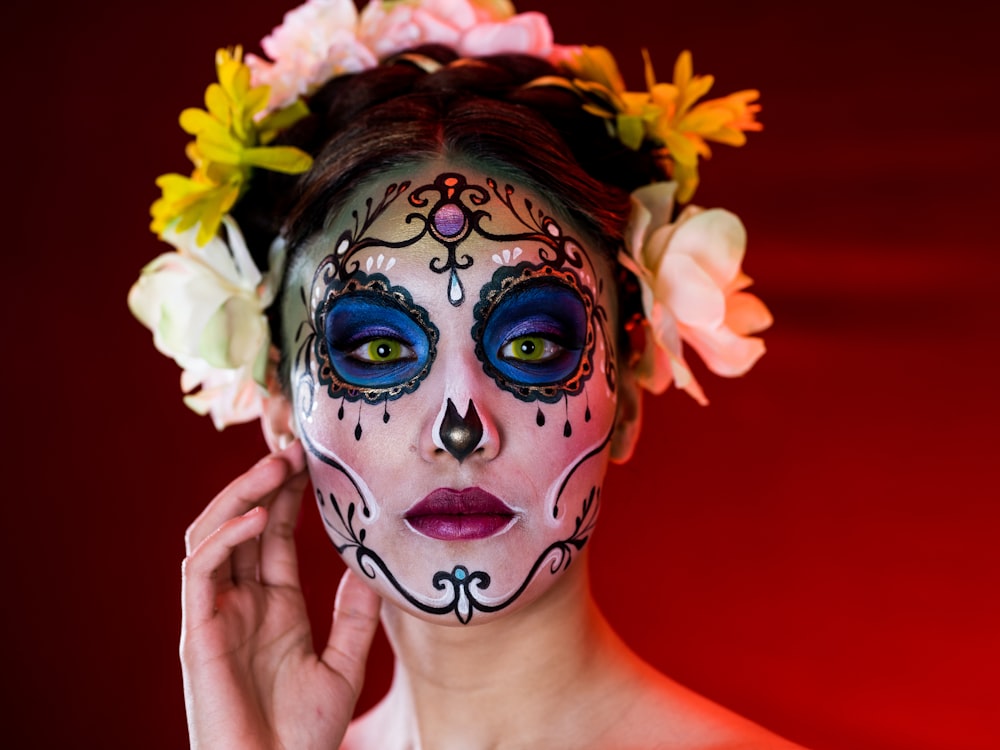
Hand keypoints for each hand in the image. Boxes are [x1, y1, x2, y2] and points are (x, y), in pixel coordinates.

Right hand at [180, 440, 380, 748]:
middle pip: (242, 523)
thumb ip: (355, 616)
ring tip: (276, 466)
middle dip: (263, 481)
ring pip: (212, 534)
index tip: (312, 459)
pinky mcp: (197, 633)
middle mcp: (241, 602)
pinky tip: (254, 519)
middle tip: (294, 446)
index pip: (273, 533)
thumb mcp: (344, 665)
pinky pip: (200, 571)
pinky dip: (223, 539)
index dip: (286, 494)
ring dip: (240, 496)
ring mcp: (216, 614)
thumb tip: (369, 565)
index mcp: (274, 606)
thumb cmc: (304, 735)